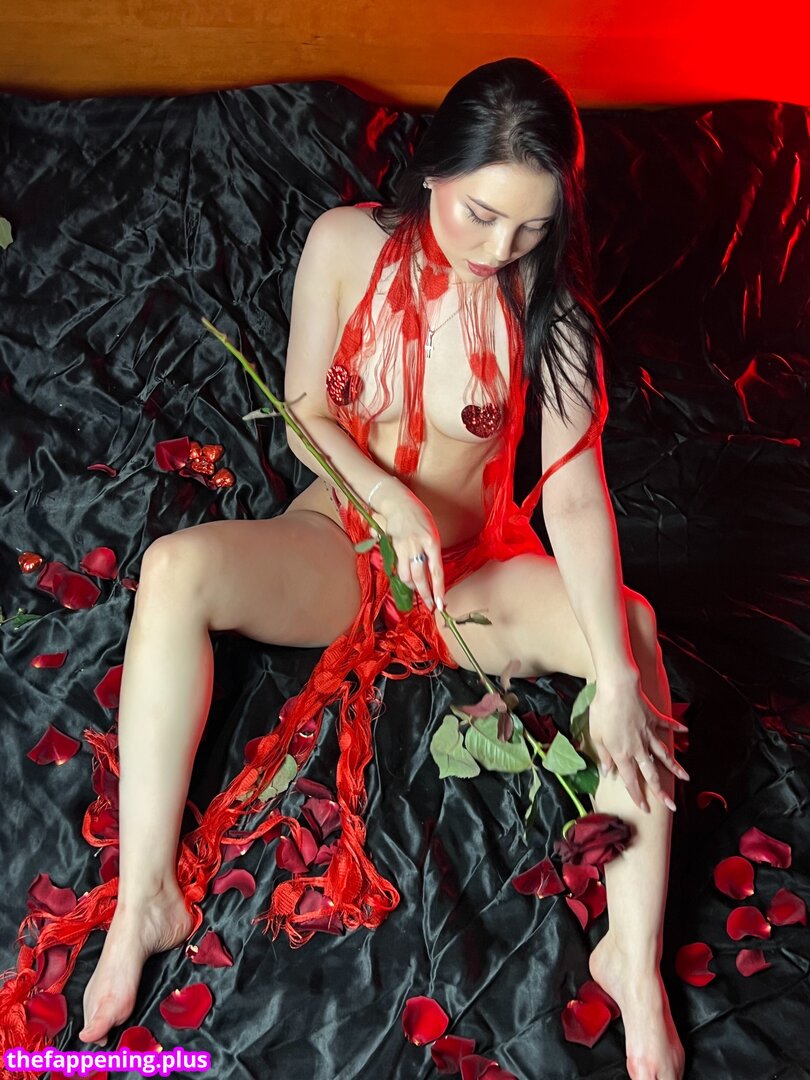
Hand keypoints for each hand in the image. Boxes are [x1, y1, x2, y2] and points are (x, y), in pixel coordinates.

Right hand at [373, 481, 444, 611]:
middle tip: (429, 606)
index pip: (436, 571)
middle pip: (419, 577)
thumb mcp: (432, 533)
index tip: (440, 604)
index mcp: (432, 542)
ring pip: (405, 576)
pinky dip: (403, 575)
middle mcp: (417, 546)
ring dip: (412, 587)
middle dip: (424, 594)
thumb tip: (433, 576)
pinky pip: (397, 568)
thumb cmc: (419, 518)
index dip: (438, 590)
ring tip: (419, 591)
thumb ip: (432, 553)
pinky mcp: (392, 548)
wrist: (398, 504)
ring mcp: (403, 548)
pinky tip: (407, 579)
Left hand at [588, 679, 689, 812]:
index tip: (645, 808)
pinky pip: (666, 725)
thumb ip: (603, 754)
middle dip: (661, 791)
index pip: (630, 780)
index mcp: (622, 753)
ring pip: (664, 754)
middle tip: (671, 806)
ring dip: (675, 767)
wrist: (617, 688)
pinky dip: (676, 728)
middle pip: (651, 774)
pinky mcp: (653, 718)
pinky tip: (685, 732)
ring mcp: (648, 733)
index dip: (637, 796)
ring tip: (686, 777)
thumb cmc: (602, 711)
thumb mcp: (596, 735)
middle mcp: (638, 748)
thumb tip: (607, 771)